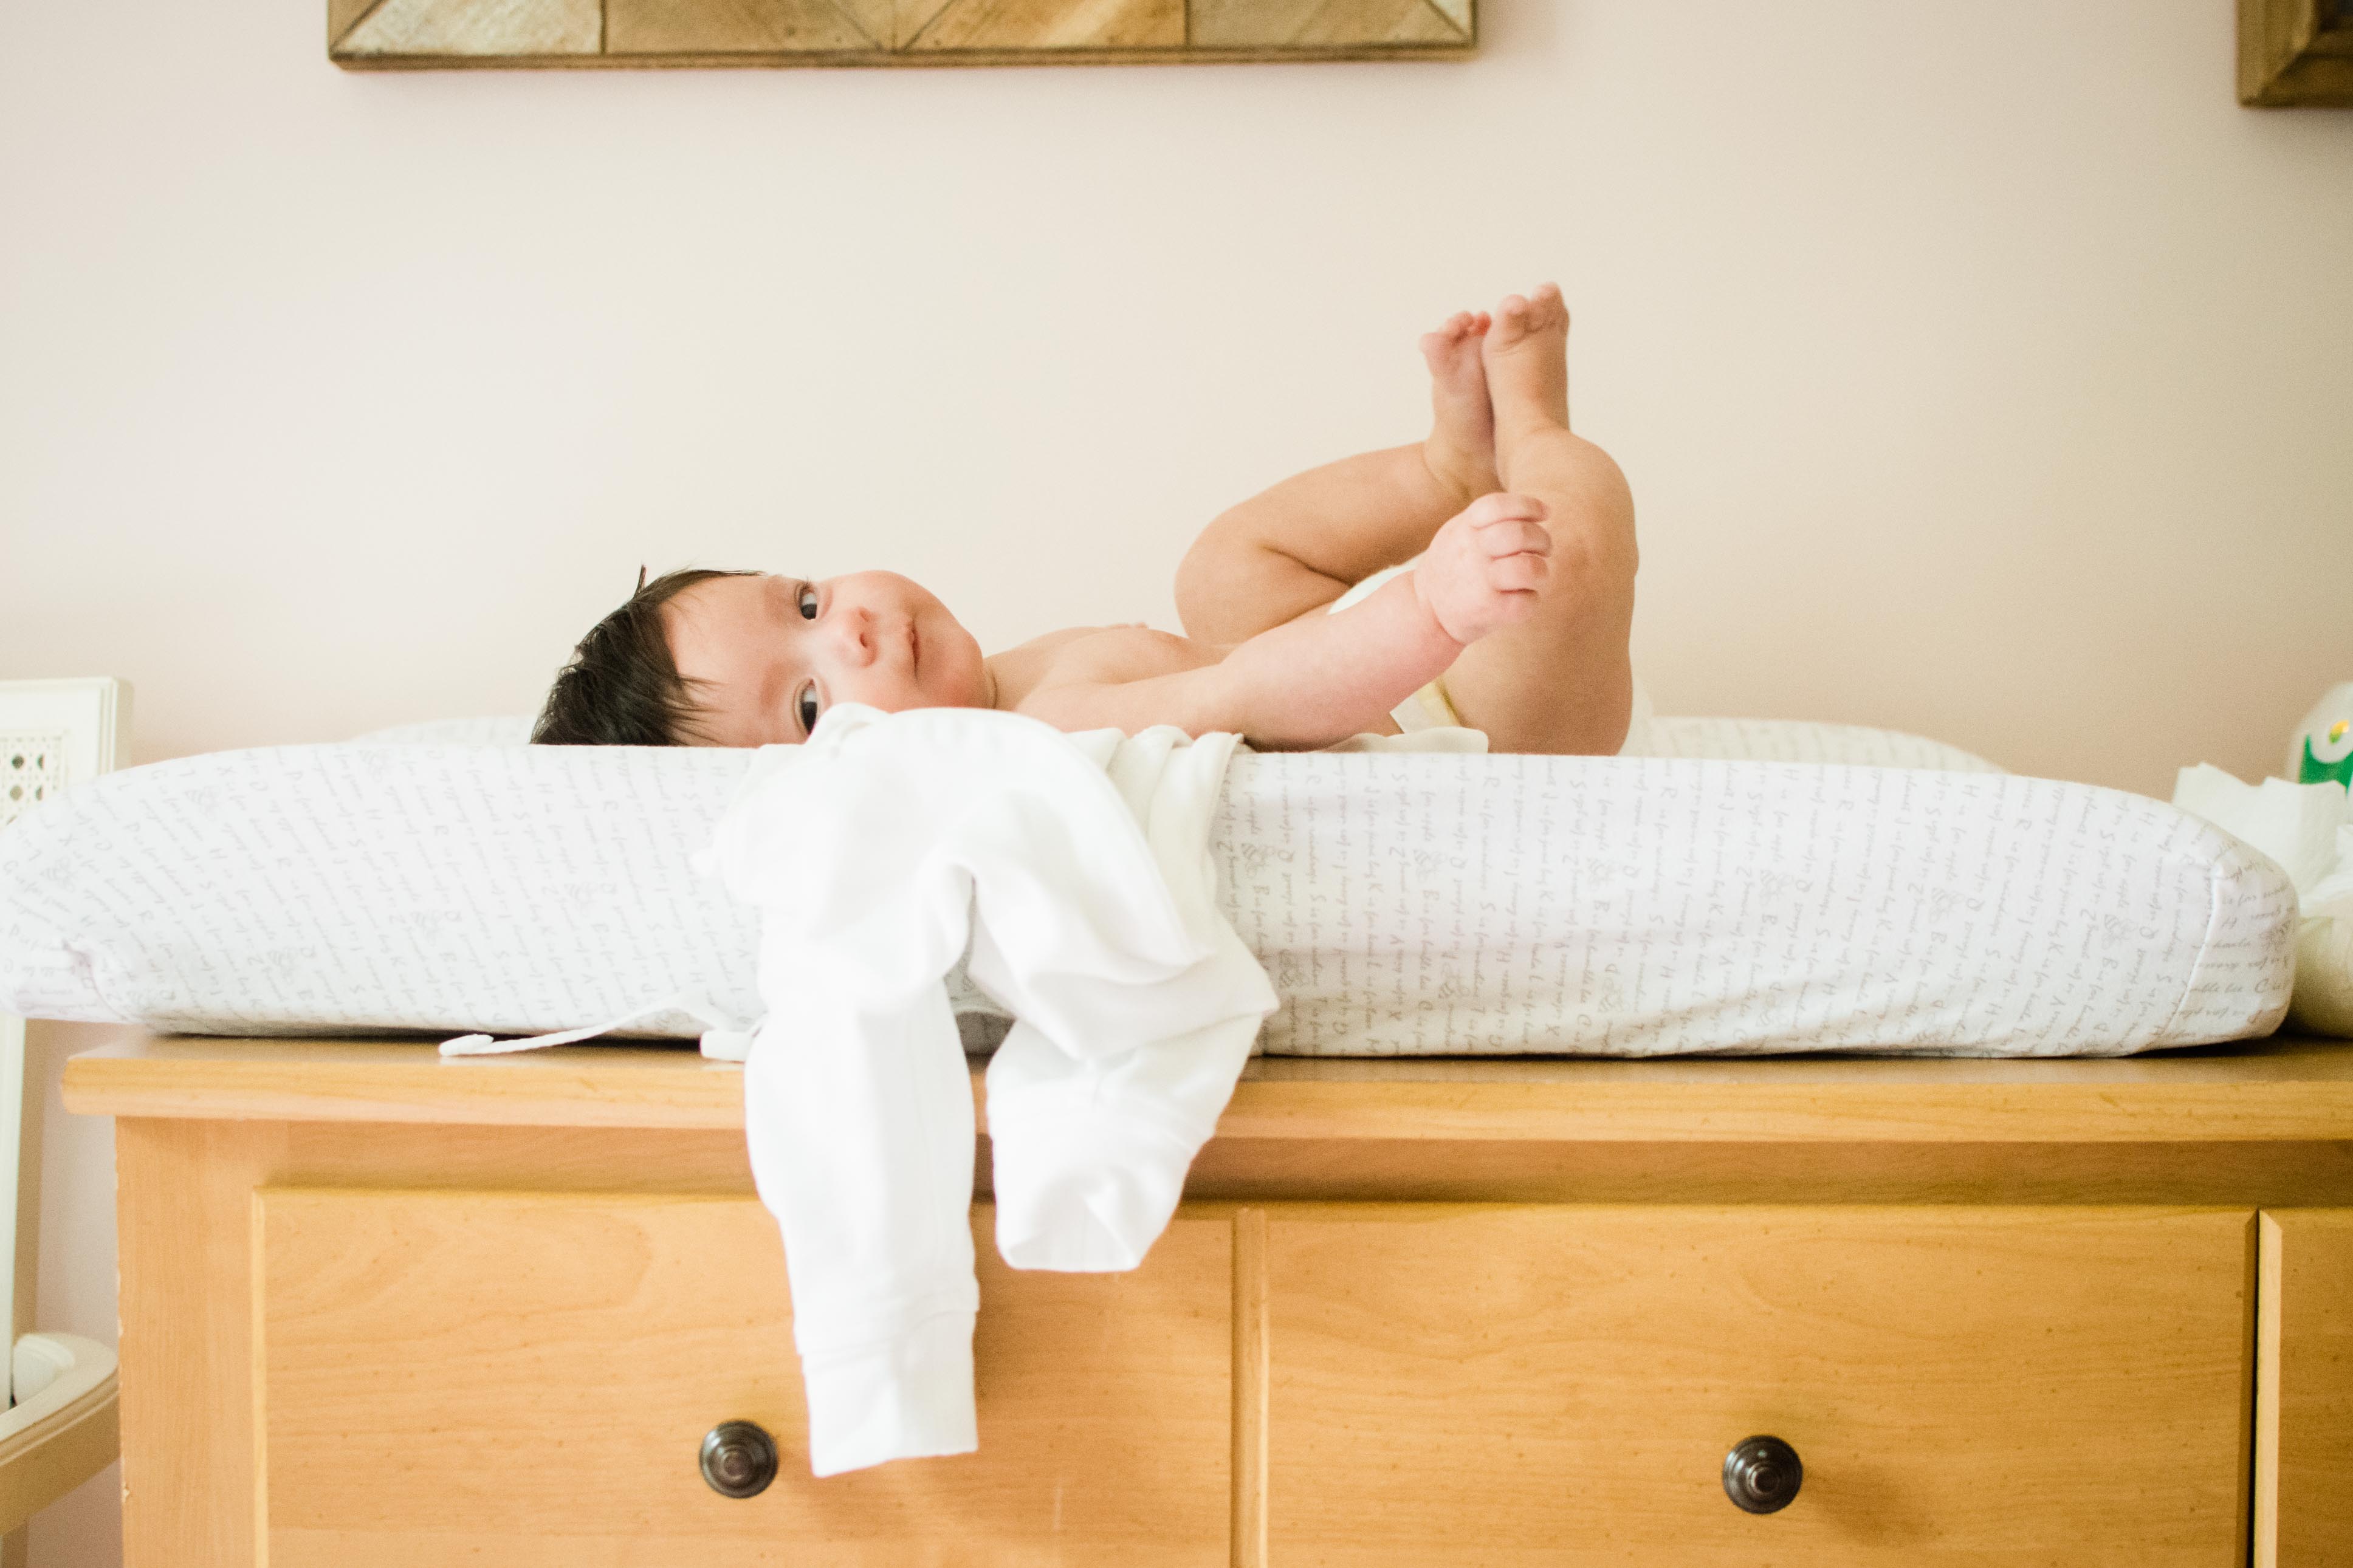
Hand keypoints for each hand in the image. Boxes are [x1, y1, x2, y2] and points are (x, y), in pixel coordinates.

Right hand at [1412, 492, 1551, 644]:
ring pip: (1529, 569)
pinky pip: (1527, 601)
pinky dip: (1531, 599)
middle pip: (1519, 535)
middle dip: (1542, 539)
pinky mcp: (1489, 610)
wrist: (1426, 611)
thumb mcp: (1459, 532)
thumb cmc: (1455, 566)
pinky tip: (1521, 597)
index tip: (1545, 514)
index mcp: (1464, 529)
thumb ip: (1490, 518)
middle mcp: (1471, 553)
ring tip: (1535, 575)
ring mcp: (1480, 582)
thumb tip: (1543, 510)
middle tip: (1544, 549)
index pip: (1498, 506)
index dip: (1529, 506)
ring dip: (1541, 571)